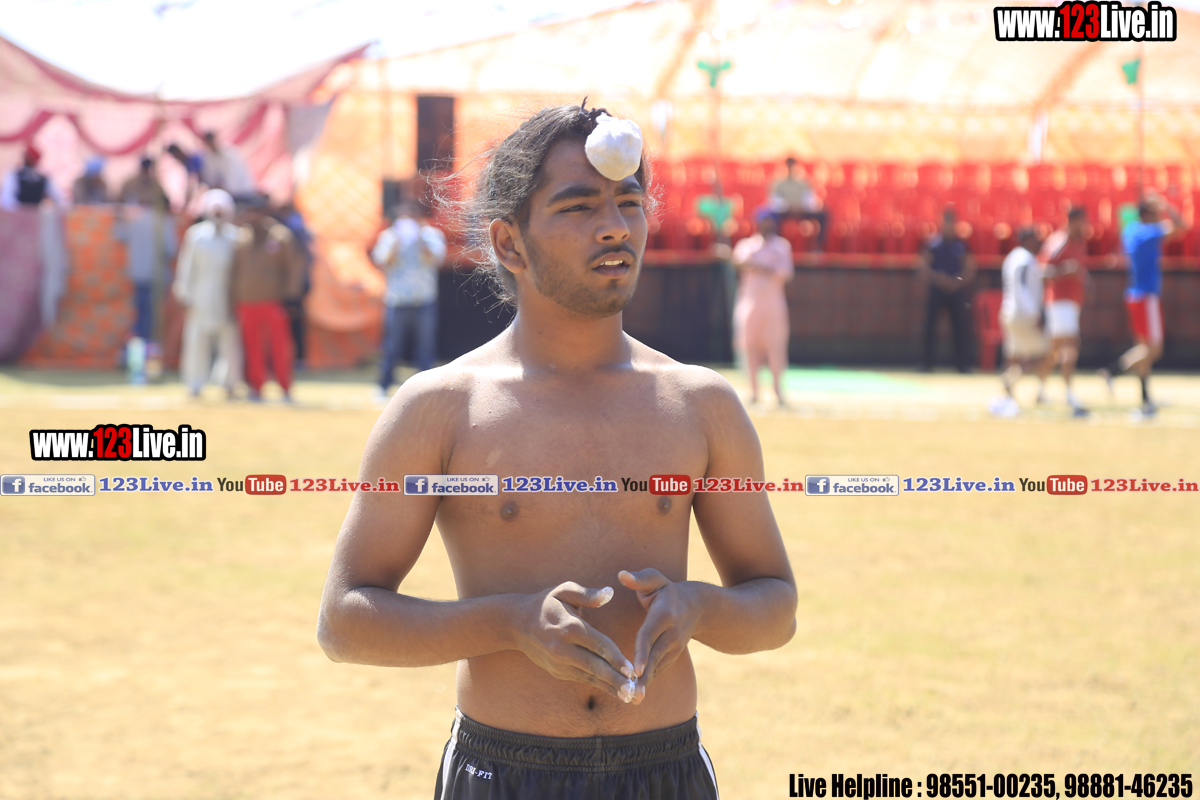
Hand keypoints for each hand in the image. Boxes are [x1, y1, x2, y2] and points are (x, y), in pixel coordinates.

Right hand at [515, 582, 637, 702]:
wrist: (516, 623)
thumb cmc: (546, 603)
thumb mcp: (564, 590)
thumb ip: (588, 594)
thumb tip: (610, 592)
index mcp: (569, 627)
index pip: (597, 644)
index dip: (615, 657)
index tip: (631, 669)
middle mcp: (563, 648)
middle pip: (594, 666)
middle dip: (615, 680)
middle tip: (634, 691)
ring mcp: (558, 663)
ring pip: (589, 677)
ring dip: (610, 687)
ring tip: (629, 697)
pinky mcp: (557, 671)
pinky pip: (582, 678)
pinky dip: (598, 685)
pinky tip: (615, 691)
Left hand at [618, 569, 699, 701]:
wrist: (698, 607)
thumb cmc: (668, 591)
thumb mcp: (656, 580)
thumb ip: (640, 579)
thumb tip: (622, 575)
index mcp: (664, 615)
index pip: (649, 635)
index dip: (642, 652)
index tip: (636, 669)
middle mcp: (671, 634)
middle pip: (654, 657)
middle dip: (643, 676)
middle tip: (632, 693)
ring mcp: (674, 647)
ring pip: (657, 667)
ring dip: (646, 684)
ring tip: (632, 700)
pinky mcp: (673, 656)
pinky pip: (659, 669)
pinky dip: (648, 682)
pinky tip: (636, 695)